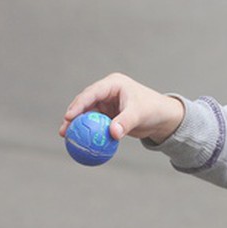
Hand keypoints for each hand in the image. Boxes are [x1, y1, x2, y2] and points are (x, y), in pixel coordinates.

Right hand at [59, 73, 183, 144]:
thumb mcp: (139, 114)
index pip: (92, 92)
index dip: (79, 104)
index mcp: (113, 84)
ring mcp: (106, 103)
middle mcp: (107, 92)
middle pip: (85, 103)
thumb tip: (112, 133)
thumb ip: (125, 122)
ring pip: (87, 114)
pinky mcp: (108, 115)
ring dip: (77, 125)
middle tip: (64, 130)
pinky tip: (79, 143)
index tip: (69, 116)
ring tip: (66, 137)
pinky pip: (95, 123)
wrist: (162, 118)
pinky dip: (88, 131)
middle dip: (73, 116)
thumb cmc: (153, 110)